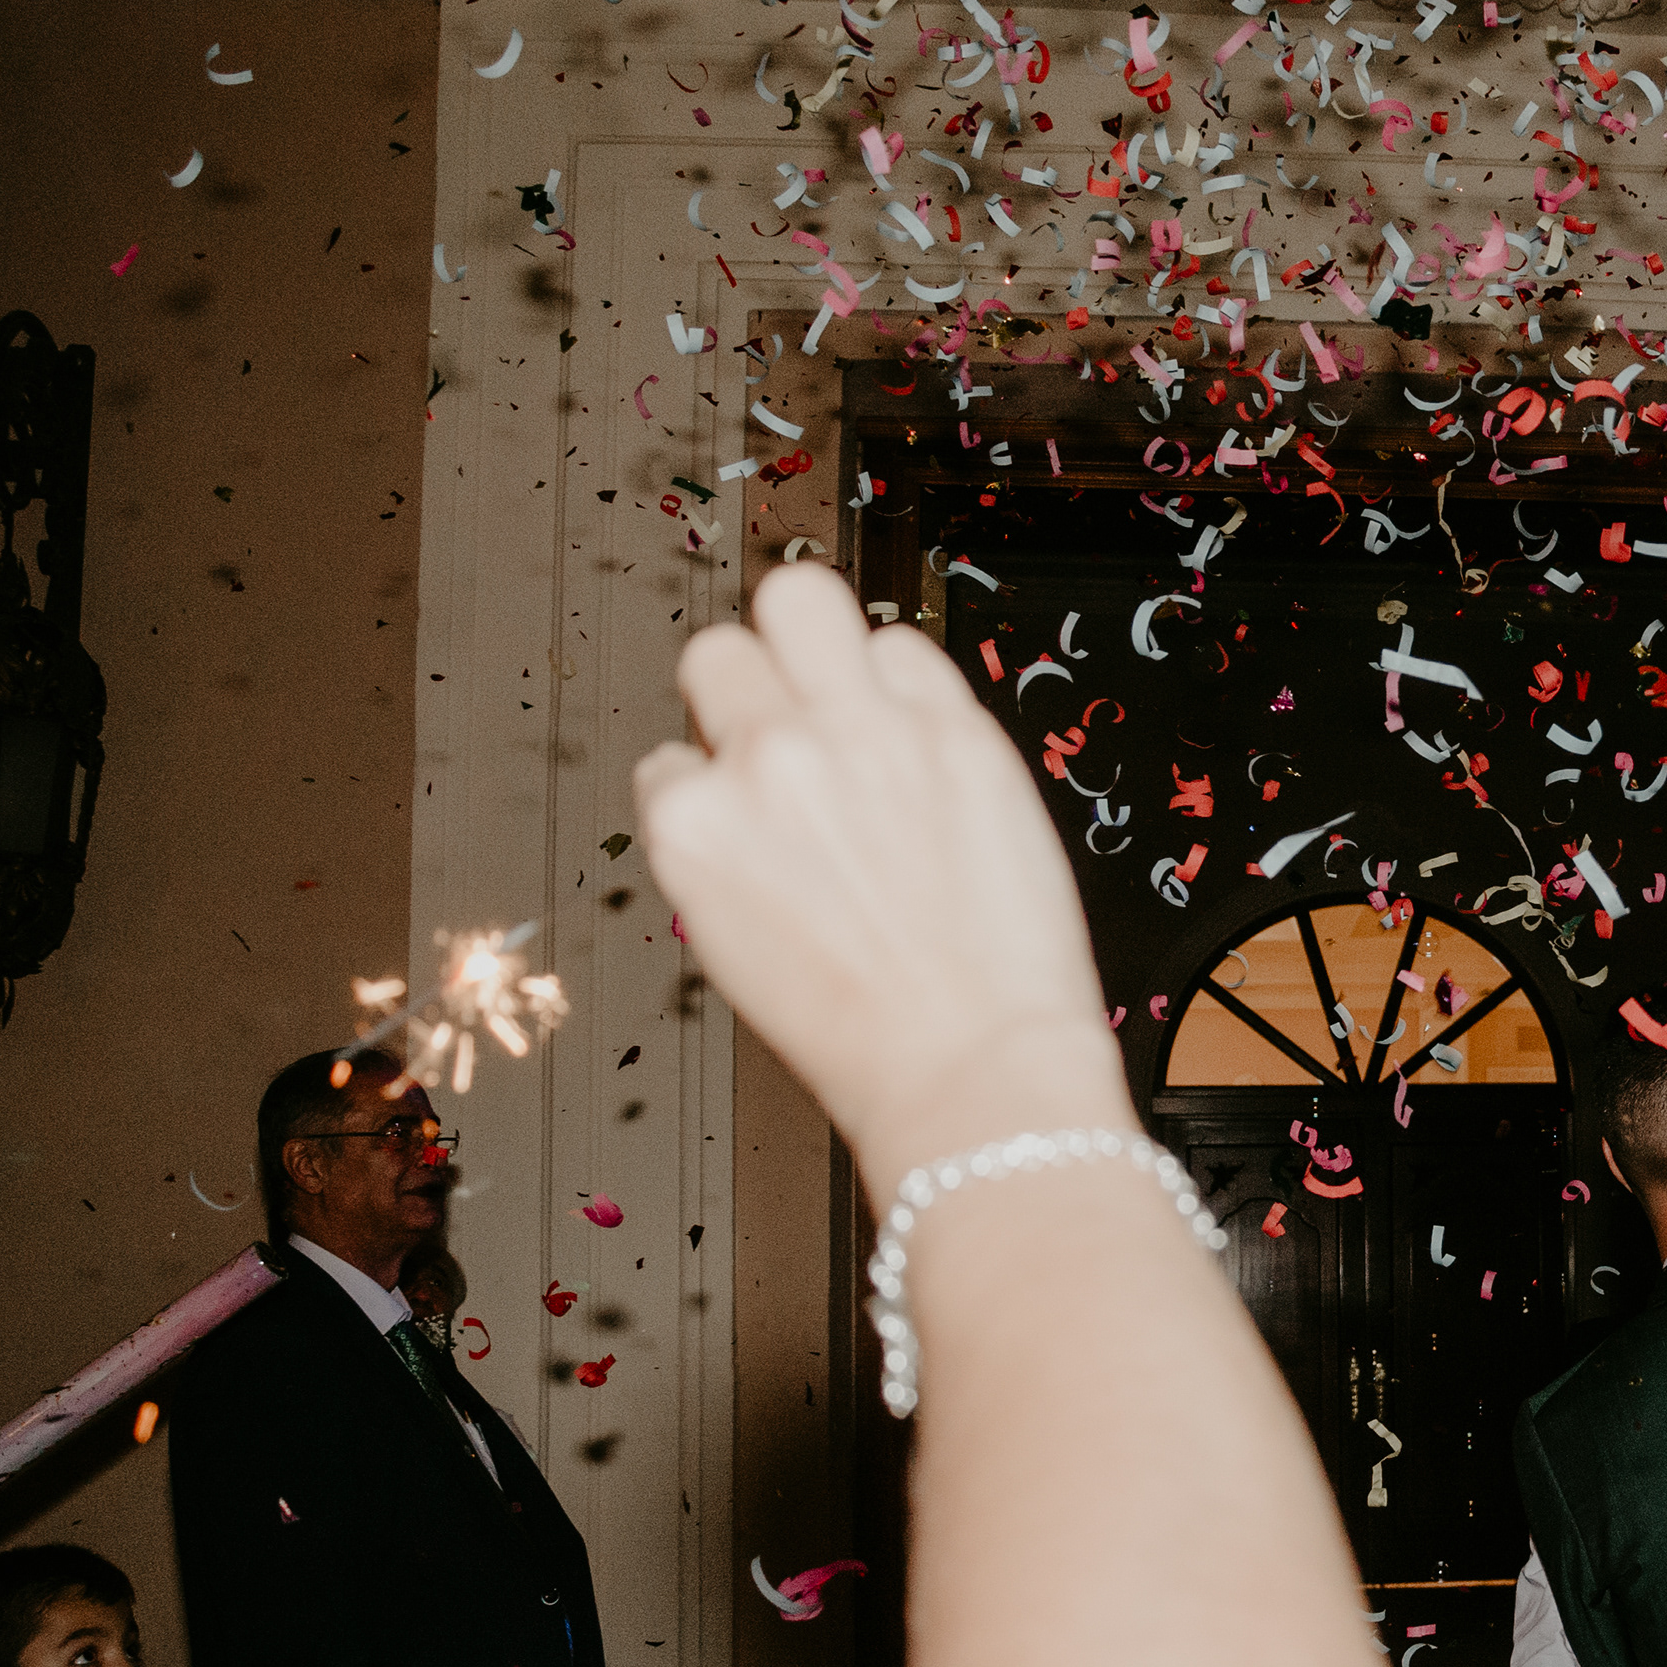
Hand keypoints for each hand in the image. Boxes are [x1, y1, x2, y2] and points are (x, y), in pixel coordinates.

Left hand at [635, 562, 1132, 1187]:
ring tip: (748, 789)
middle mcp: (858, 723)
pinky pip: (661, 769)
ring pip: (712, 655)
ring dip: (724, 711)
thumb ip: (933, 752)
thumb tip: (878, 725)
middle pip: (788, 598)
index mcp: (946, 723)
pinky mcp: (697, 824)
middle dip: (781, 655)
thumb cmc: (1003, 981)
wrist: (974, 1068)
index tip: (861, 729)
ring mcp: (773, 765)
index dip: (867, 686)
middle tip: (780, 720)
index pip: (883, 639)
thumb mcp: (1005, 826)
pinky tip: (728, 865)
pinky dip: (684, 808)